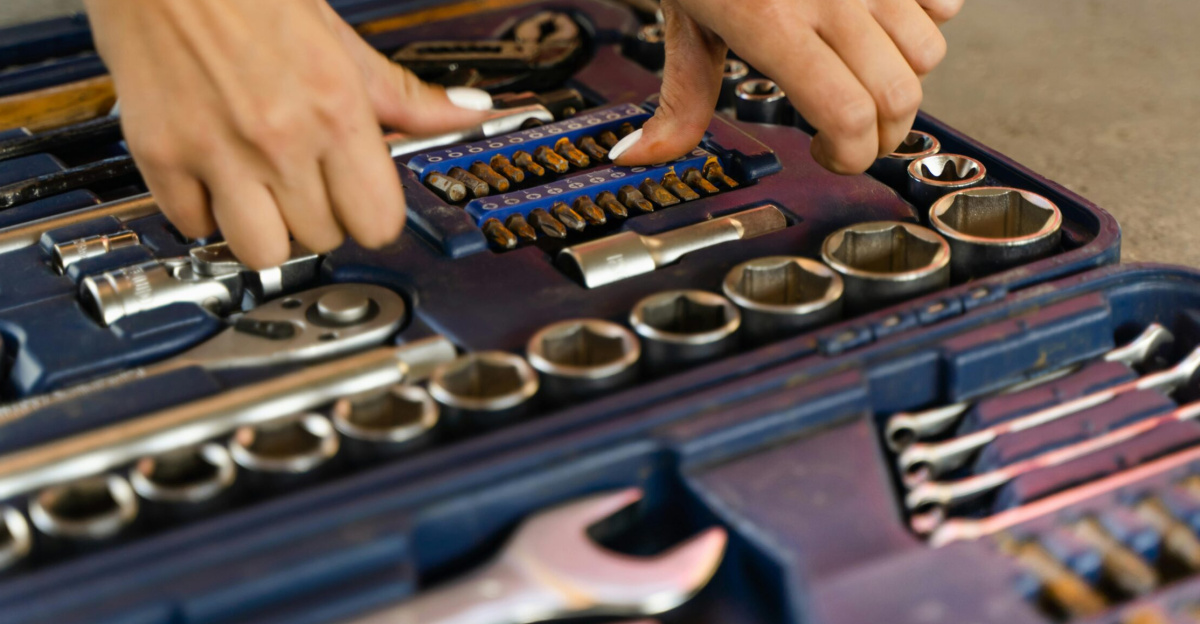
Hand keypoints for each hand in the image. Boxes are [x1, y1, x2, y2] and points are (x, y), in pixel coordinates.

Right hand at [85, 0, 493, 268]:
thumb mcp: (342, 40)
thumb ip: (405, 95)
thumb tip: (469, 112)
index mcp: (336, 110)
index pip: (379, 221)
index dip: (372, 215)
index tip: (360, 201)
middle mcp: (281, 138)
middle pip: (324, 239)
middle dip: (320, 217)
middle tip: (306, 180)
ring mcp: (219, 151)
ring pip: (263, 253)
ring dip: (264, 231)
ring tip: (260, 192)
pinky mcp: (161, 155)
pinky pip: (194, 227)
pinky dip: (203, 212)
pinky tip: (213, 177)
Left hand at [608, 0, 962, 173]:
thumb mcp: (684, 23)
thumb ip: (680, 97)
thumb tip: (642, 154)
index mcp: (773, 23)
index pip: (849, 116)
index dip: (852, 156)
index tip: (831, 156)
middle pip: (900, 96)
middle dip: (882, 134)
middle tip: (852, 133)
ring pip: (928, 51)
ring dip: (903, 78)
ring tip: (864, 77)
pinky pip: (944, 1)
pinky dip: (923, 23)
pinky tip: (882, 27)